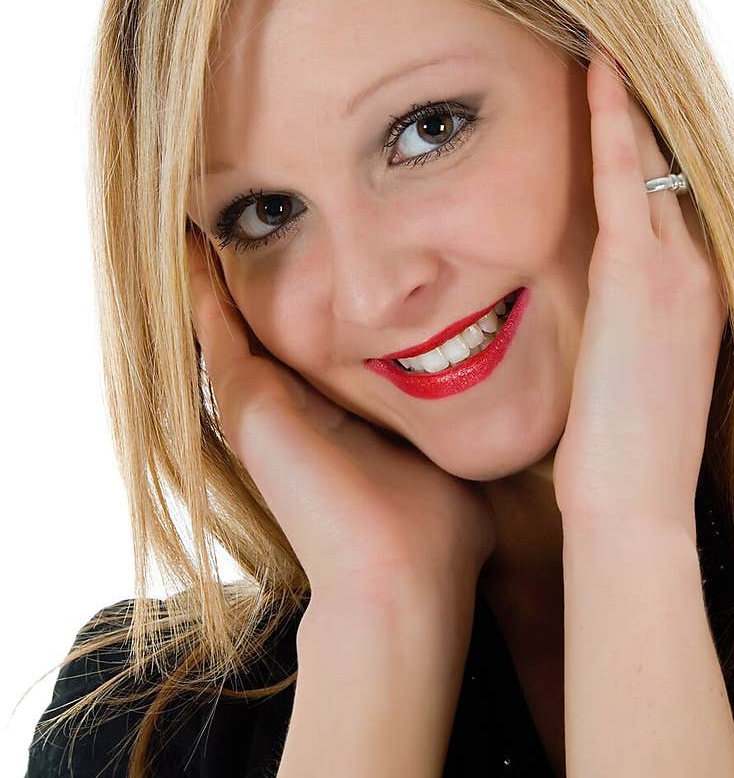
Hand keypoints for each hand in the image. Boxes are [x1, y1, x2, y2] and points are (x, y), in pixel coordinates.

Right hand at [186, 232, 495, 640]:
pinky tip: (190, 229)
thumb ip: (455, 415)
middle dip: (259, 259)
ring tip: (208, 199)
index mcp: (328, 416)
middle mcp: (287, 407)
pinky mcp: (243, 400)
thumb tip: (499, 386)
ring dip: (224, 260)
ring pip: (226, 315)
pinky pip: (210, 322)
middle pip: (265, 317)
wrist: (403, 577)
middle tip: (252, 201)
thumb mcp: (447, 448)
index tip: (317, 232)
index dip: (310, 285)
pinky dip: (198, 277)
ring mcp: (258, 404)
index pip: (313, 334)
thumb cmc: (438, 529)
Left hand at [552, 56, 728, 540]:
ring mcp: (680, 270)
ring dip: (631, 97)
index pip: (677, 201)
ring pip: (659, 156)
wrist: (633, 506)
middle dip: (649, 107)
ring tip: (605, 32)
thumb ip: (627, 332)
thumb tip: (604, 320)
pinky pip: (626, 175)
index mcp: (702, 297)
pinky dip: (614, 117)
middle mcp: (703, 272)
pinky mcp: (641, 275)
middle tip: (614, 37)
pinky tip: (596, 66)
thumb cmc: (622, 459)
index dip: (654, 145)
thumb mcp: (633, 381)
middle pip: (677, 165)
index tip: (625, 98)